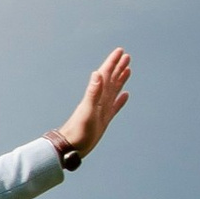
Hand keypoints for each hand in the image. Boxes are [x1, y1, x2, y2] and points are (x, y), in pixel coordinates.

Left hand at [52, 47, 131, 163]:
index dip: (113, 62)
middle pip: (111, 79)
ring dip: (120, 79)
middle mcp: (99, 100)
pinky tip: (125, 95)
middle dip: (118, 67)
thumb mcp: (88, 110)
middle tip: (126, 56)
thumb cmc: (78, 130)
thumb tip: (97, 73)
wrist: (72, 147)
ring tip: (128, 70)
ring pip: (114, 90)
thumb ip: (93, 92)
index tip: (121, 51)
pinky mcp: (104, 119)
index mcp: (96, 95)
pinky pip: (115, 105)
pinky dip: (121, 99)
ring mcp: (102, 109)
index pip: (106, 74)